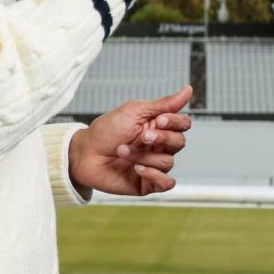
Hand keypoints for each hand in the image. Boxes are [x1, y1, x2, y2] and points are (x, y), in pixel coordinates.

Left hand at [67, 86, 192, 195]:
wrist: (85, 153)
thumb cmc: (107, 129)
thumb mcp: (135, 112)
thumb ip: (164, 104)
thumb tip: (189, 90)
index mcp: (158, 127)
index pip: (183, 124)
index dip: (175, 122)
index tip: (157, 120)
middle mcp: (159, 146)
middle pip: (179, 142)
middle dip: (161, 138)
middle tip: (142, 136)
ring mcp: (153, 165)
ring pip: (168, 162)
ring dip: (145, 155)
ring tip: (123, 151)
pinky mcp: (147, 183)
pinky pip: (166, 183)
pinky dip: (154, 175)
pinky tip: (138, 168)